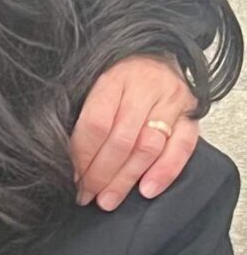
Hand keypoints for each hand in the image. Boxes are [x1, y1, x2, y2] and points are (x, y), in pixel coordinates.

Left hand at [70, 56, 198, 210]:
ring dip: (126, 179)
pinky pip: (182, 147)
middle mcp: (144, 89)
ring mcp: (171, 102)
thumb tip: (63, 155)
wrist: (155, 54)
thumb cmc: (118, 76)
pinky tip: (147, 190)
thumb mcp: (93, 83)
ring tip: (109, 200)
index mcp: (112, 79)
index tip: (72, 178)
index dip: (82, 155)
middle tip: (87, 195)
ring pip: (148, 147)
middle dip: (101, 174)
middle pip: (121, 140)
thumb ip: (83, 114)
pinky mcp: (192, 115)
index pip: (95, 124)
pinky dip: (165, 172)